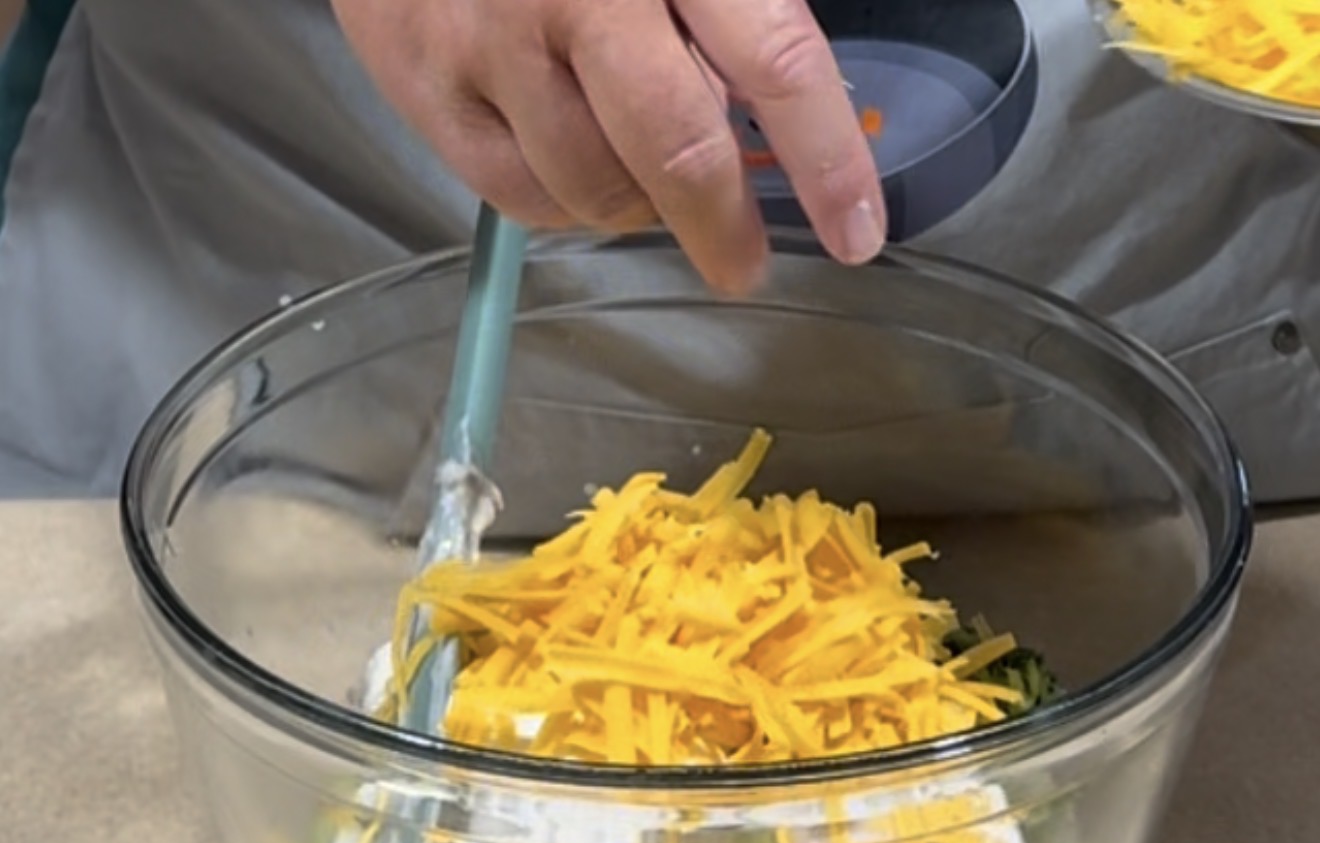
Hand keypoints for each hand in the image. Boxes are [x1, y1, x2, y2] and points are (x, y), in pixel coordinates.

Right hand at [332, 0, 886, 292]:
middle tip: (743, 265)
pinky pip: (524, 199)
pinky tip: (574, 163)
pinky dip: (566, 204)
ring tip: (641, 179)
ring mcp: (494, 49)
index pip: (776, 61)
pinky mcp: (432, 95)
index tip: (855, 232)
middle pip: (676, 152)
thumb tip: (776, 119)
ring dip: (639, 207)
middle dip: (722, 228)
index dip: (826, 159)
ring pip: (597, 192)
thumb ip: (730, 12)